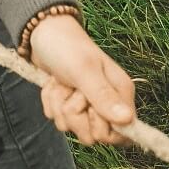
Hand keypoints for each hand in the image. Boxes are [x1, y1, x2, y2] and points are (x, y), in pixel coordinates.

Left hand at [29, 14, 135, 145]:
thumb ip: (103, 95)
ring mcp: (87, 105)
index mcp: (121, 94)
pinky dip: (50, 101)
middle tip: (71, 88)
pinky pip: (57, 119)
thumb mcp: (84, 70)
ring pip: (71, 127)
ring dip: (59, 104)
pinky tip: (53, 84)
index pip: (122, 135)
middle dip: (74, 113)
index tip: (90, 107)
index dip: (102, 128)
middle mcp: (108, 103)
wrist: (41, 33)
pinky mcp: (69, 104)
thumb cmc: (66, 47)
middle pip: (92, 135)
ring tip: (60, 82)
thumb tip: (127, 120)